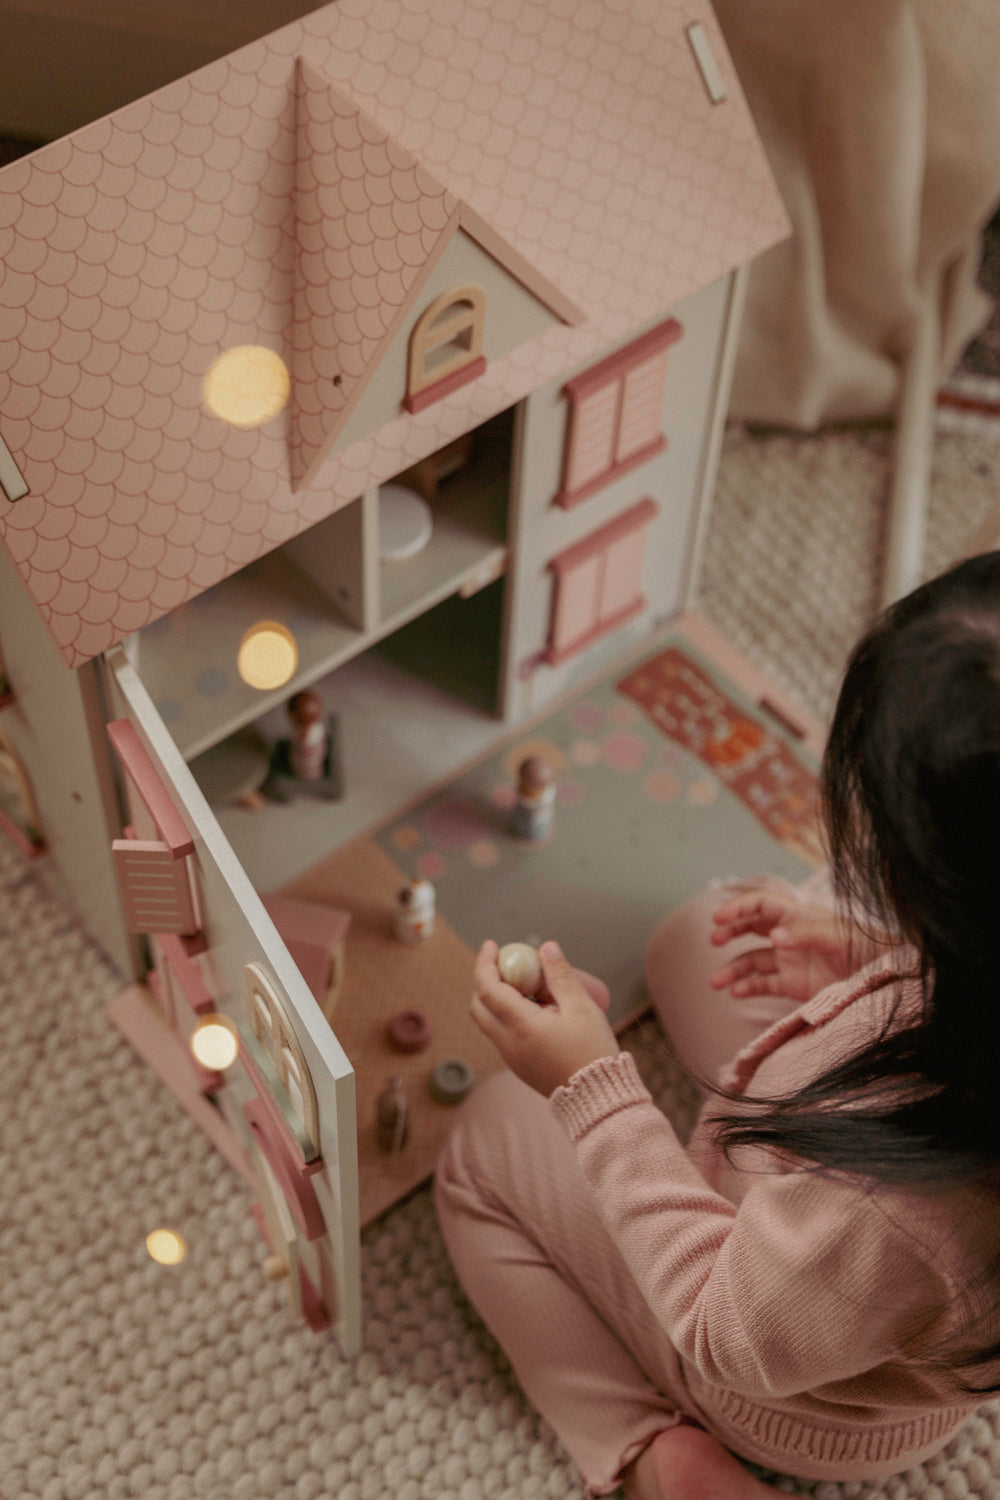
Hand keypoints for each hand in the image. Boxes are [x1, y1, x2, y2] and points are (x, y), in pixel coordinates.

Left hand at [471, 939, 618, 1095]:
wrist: (597, 1098)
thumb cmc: (591, 1051)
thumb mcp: (581, 1007)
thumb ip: (561, 975)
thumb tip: (546, 948)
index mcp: (521, 1025)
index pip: (487, 989)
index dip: (484, 963)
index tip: (492, 946)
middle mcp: (508, 1043)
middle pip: (478, 1006)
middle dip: (486, 981)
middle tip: (509, 966)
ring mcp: (511, 1058)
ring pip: (489, 1022)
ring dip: (498, 1000)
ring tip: (531, 989)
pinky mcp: (519, 1067)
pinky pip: (503, 1035)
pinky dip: (508, 1016)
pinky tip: (538, 1012)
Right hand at [709, 889, 888, 1002]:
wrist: (882, 978)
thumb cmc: (863, 946)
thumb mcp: (835, 935)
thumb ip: (804, 933)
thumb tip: (774, 937)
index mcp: (796, 917)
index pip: (761, 904)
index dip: (739, 907)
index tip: (719, 918)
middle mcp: (788, 937)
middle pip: (751, 929)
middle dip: (730, 932)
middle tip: (714, 940)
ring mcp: (789, 962)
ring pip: (752, 961)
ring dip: (733, 969)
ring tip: (716, 982)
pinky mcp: (793, 985)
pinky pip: (764, 985)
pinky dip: (748, 988)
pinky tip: (736, 993)